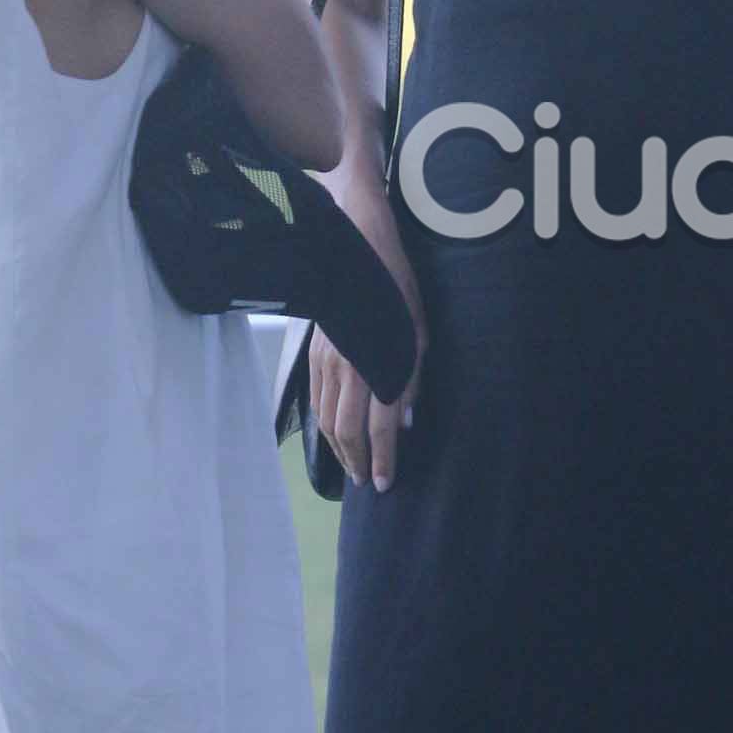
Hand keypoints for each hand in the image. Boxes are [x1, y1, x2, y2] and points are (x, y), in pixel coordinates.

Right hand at [311, 183, 428, 492]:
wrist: (355, 248)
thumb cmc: (398, 288)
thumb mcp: (419, 332)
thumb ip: (412, 380)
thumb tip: (405, 423)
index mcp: (379, 362)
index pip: (379, 425)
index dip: (381, 458)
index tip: (384, 484)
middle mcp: (348, 367)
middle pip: (346, 430)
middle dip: (356, 462)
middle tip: (367, 483)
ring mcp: (326, 361)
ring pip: (326, 419)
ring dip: (339, 449)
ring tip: (352, 468)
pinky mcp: (314, 354)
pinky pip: (316, 400)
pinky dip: (325, 426)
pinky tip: (335, 436)